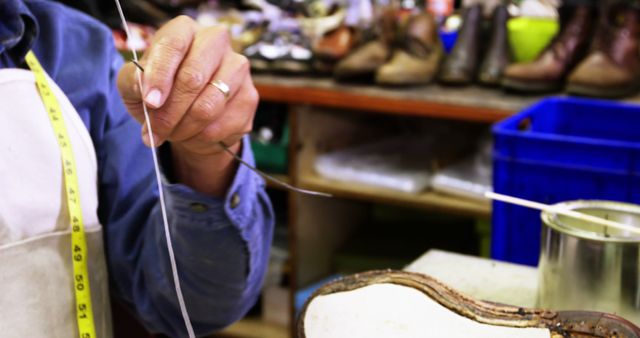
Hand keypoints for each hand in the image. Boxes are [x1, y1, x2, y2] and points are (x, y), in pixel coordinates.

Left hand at [117, 16, 257, 195]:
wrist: (190, 117)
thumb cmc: (162, 93)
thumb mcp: (135, 85)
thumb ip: (133, 82)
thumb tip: (144, 88)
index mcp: (185, 30)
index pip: (173, 45)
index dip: (160, 76)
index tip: (150, 102)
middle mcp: (216, 42)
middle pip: (193, 77)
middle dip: (169, 112)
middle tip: (155, 131)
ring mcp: (238, 68)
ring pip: (208, 106)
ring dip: (184, 128)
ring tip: (170, 134)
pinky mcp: (250, 96)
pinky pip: (222, 125)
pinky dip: (200, 138)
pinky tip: (191, 135)